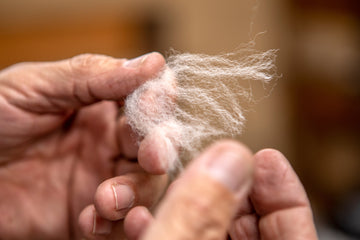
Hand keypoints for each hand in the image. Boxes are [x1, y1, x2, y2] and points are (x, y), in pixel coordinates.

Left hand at [0, 53, 169, 238]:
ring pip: (148, 184)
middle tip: (151, 157)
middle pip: (159, 142)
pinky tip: (91, 221)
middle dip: (160, 148)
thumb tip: (153, 63)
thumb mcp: (33, 88)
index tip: (151, 102)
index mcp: (101, 106)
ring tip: (106, 200)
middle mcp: (110, 142)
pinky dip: (118, 225)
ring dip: (137, 192)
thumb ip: (92, 75)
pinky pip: (122, 224)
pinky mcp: (92, 216)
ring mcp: (104, 179)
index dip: (159, 99)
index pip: (149, 97)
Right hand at [134, 141, 317, 239]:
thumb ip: (200, 212)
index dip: (282, 191)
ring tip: (165, 188)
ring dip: (183, 205)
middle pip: (246, 223)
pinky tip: (139, 217)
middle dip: (220, 189)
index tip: (266, 156)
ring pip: (207, 228)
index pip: (292, 232)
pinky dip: (163, 228)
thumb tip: (231, 157)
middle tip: (200, 168)